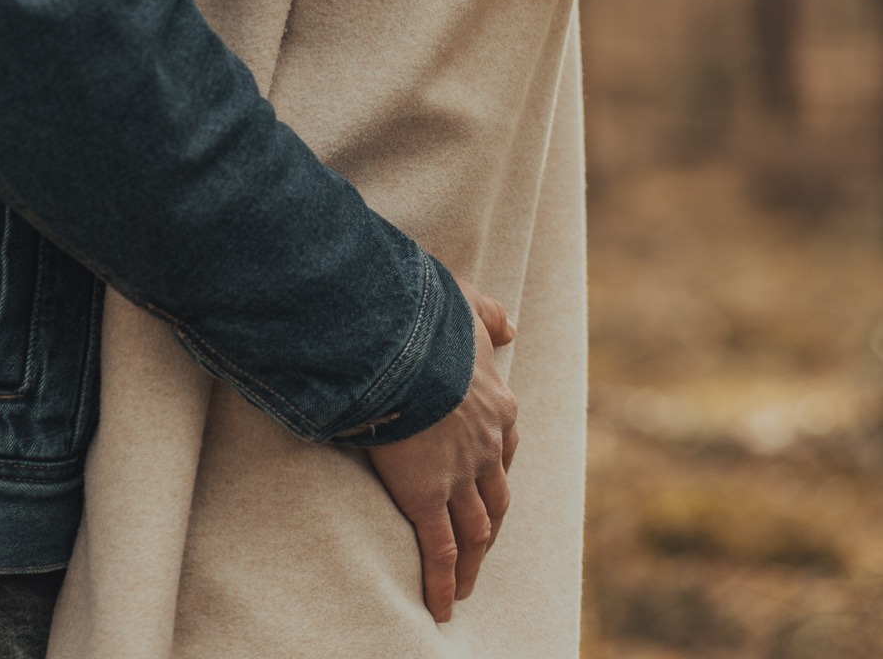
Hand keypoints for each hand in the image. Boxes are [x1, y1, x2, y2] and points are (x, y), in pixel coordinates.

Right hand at [368, 284, 517, 624]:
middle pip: (496, 500)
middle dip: (490, 525)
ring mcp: (458, 477)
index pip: (506, 449)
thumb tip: (512, 327)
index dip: (497, 471)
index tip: (489, 483)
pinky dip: (442, 583)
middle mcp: (486, 448)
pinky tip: (441, 608)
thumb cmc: (428, 320)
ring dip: (472, 563)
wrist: (402, 346)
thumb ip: (491, 316)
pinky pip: (439, 551)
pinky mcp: (425, 498)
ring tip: (464, 587)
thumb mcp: (468, 306)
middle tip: (482, 545)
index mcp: (497, 407)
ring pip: (474, 532)